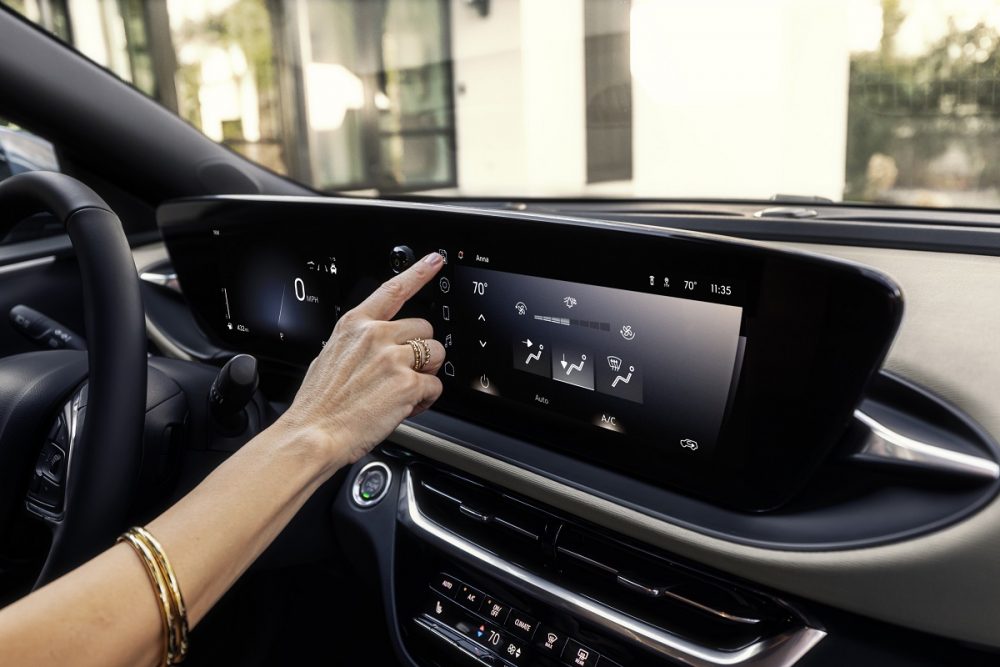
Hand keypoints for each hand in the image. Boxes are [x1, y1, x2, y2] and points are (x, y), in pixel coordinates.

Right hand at [278, 252, 445, 469]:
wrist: (312, 434)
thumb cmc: (318, 404)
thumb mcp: (330, 357)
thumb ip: (358, 345)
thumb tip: (376, 348)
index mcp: (355, 325)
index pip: (393, 289)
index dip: (419, 272)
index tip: (436, 260)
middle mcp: (376, 335)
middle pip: (425, 329)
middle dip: (420, 352)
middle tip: (402, 374)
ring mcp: (394, 358)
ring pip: (436, 355)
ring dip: (426, 374)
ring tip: (401, 392)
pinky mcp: (408, 384)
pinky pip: (435, 387)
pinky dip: (425, 400)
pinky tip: (403, 408)